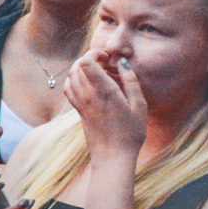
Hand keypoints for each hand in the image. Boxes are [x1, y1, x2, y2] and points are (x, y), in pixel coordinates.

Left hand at [61, 44, 150, 159]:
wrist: (113, 155)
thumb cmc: (131, 132)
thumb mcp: (139, 106)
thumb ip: (131, 82)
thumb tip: (122, 63)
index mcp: (104, 92)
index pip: (86, 63)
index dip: (94, 53)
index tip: (108, 55)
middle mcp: (88, 96)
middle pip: (77, 66)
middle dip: (89, 57)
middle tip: (105, 61)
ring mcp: (80, 103)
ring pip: (71, 75)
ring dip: (81, 67)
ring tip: (98, 70)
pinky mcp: (78, 110)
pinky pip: (68, 88)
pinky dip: (74, 79)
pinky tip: (87, 81)